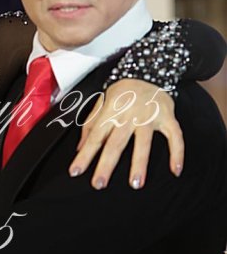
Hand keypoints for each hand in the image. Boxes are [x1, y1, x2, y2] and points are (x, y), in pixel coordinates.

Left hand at [68, 80, 183, 188]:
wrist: (149, 69)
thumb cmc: (122, 90)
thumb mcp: (101, 102)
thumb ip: (90, 125)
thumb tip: (79, 148)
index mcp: (110, 113)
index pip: (94, 137)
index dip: (84, 155)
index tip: (75, 171)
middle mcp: (128, 116)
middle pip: (116, 143)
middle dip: (106, 165)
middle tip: (99, 184)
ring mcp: (149, 116)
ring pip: (144, 142)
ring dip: (139, 164)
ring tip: (136, 184)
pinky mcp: (167, 117)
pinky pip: (175, 136)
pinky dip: (177, 152)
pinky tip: (176, 169)